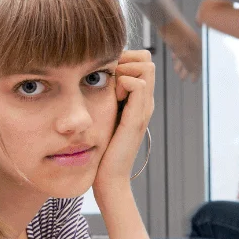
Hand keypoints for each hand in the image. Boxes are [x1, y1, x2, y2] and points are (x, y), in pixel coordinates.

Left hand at [93, 49, 154, 202]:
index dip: (125, 59)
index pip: (142, 61)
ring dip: (125, 70)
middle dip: (125, 61)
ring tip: (110, 90)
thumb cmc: (100, 149)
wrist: (108, 178)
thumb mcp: (102, 116)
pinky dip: (123, 83)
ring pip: (146, 67)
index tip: (105, 75)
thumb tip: (91, 78)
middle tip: (107, 80)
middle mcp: (145, 102)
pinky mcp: (136, 118)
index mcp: (138, 101)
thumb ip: (103, 99)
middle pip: (146, 60)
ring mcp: (143, 109)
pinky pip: (137, 85)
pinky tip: (111, 97)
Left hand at [159, 17, 200, 80]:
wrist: (165, 19)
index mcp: (197, 46)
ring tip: (177, 72)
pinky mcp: (178, 38)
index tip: (193, 80)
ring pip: (185, 55)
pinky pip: (180, 49)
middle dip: (188, 70)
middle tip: (183, 78)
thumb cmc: (175, 33)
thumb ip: (188, 61)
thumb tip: (194, 71)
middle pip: (192, 59)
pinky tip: (174, 59)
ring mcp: (186, 40)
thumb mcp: (181, 51)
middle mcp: (193, 43)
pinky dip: (178, 56)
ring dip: (181, 64)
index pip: (200, 62)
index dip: (196, 72)